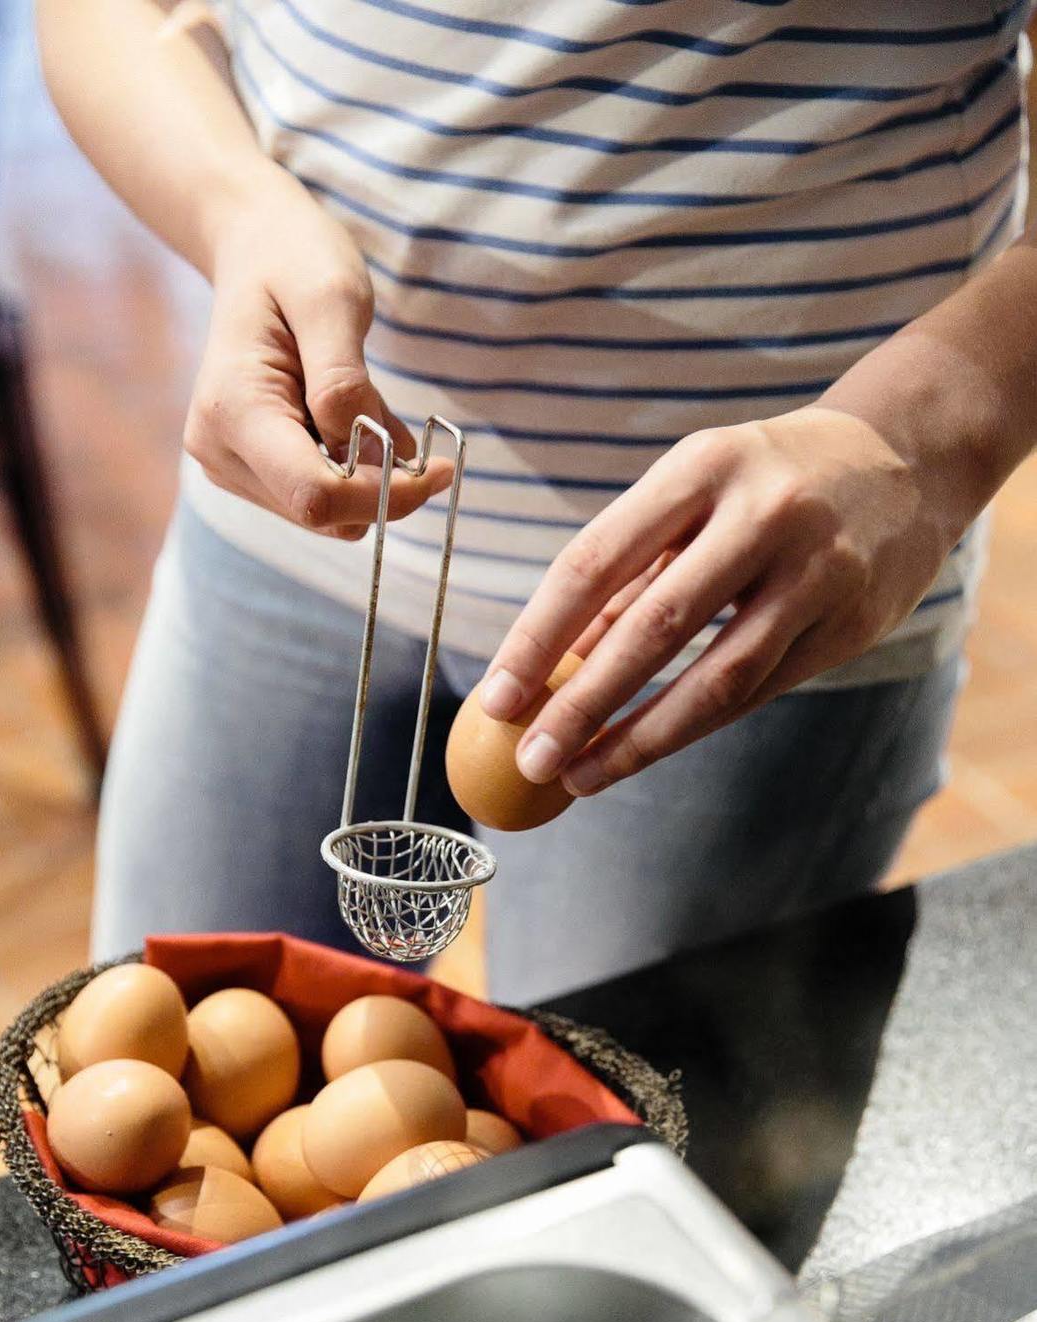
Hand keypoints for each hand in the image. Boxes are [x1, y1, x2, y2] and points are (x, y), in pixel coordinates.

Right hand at [183, 172, 450, 538]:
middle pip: (321, 513)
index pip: (315, 495)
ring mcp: (230, 464)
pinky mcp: (249, 470)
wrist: (256, 248)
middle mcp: (220, 450)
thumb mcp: (333, 299)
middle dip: (379, 487)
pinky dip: (353, 470)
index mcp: (234, 409)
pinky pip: (318, 496)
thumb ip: (346, 382)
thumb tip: (370, 456)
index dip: (384, 497)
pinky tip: (350, 418)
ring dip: (366, 476)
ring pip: (324, 513)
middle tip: (414, 438)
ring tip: (364, 404)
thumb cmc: (294, 261)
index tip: (439, 471)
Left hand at [479, 406, 955, 794]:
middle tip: (531, 759)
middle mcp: (764, 513)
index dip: (538, 638)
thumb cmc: (766, 481)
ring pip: (714, 677)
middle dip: (582, 704)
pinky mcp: (851, 624)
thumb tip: (550, 665)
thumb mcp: (695, 493)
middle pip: (654, 626)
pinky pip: (757, 692)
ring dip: (638, 738)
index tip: (497, 699)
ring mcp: (817, 571)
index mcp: (703, 467)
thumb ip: (631, 573)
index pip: (597, 561)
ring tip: (579, 777)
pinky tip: (642, 752)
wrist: (908, 460)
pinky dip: (692, 727)